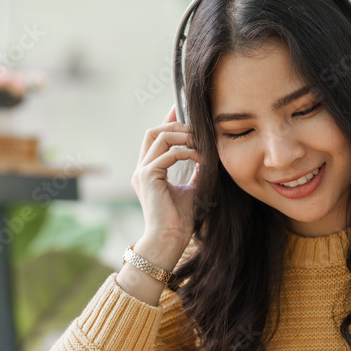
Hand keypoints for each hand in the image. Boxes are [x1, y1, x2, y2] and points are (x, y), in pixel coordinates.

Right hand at [131, 106, 202, 265]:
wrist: (170, 240)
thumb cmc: (180, 221)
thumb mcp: (192, 190)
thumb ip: (195, 173)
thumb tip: (207, 158)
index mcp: (149, 172)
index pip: (156, 138)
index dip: (169, 121)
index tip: (184, 109)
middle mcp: (142, 169)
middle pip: (153, 131)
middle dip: (177, 125)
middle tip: (198, 128)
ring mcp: (142, 172)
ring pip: (158, 137)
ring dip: (183, 136)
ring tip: (201, 143)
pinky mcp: (147, 177)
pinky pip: (167, 153)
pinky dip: (186, 152)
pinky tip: (201, 158)